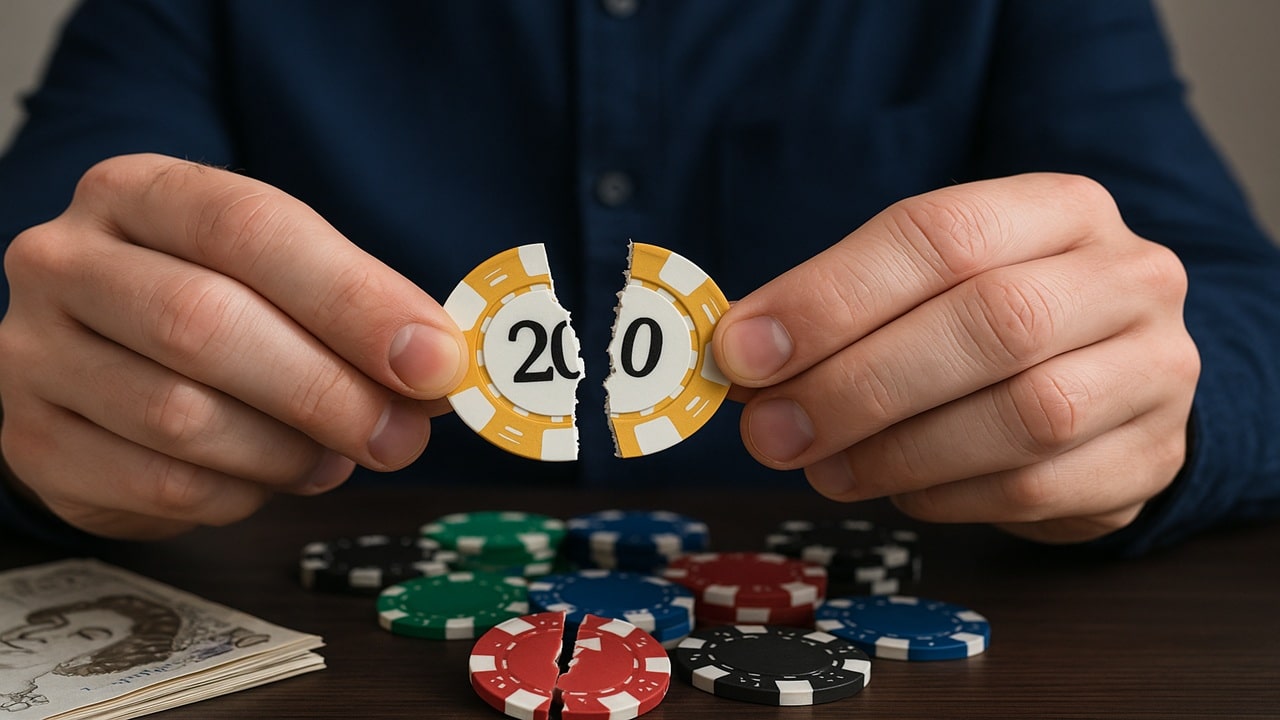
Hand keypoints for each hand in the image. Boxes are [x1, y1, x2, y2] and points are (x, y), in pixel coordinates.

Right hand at [0, 154, 465, 538]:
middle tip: (402, 435)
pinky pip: (160, 485)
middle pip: (205, 323)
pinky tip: (273, 479)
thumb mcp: (281, 280)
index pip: (249, 228)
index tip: (434, 360)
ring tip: (337, 457)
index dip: (352, 299)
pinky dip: (242, 494)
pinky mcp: (35, 440)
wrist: (95, 362)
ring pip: (181, 415)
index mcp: (139, 192)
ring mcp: (35, 352)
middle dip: (327, 390)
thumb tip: (440, 370)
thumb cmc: (213, 307)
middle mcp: (68, 260)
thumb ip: (356, 313)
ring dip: (287, 451)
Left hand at [714, 174, 1198, 542]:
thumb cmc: (991, 326)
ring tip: (824, 468)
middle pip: (991, 322)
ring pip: (1025, 414)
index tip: (743, 353)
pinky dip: (947, 498)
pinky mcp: (1153, 457)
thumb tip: (740, 358)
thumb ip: (841, 313)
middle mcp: (1125, 276)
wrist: (1113, 381)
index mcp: (1059, 207)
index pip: (939, 234)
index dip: (830, 297)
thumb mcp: (924, 289)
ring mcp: (1155, 368)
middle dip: (859, 384)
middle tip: (770, 431)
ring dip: (898, 452)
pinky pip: (1038, 488)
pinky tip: (901, 490)